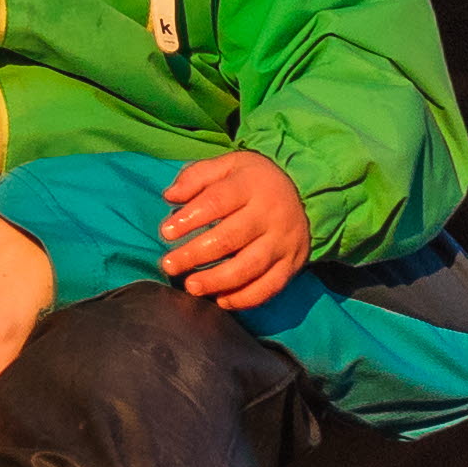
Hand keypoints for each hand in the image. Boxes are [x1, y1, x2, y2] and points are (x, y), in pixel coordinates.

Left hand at [159, 154, 312, 306]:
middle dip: (196, 254)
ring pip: (250, 266)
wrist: (302, 192)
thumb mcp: (226, 165)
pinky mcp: (293, 263)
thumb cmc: (251, 181)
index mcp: (252, 185)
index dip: (189, 218)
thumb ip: (196, 177)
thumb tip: (170, 196)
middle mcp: (271, 214)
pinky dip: (245, 298)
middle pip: (231, 237)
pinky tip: (221, 300)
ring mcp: (284, 241)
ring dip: (218, 281)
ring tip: (191, 287)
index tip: (165, 232)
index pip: (217, 202)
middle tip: (169, 265)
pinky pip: (270, 286)